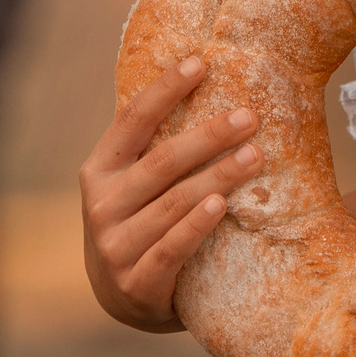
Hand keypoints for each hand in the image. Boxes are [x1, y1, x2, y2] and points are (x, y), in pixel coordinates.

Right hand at [79, 55, 263, 330]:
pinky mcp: (137, 282)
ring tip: (255, 156)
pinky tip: (222, 204)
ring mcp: (116, 246)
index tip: (201, 61)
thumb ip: (155, 143)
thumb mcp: (133, 181)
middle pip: (163, 161)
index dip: (165, 89)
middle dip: (209, 135)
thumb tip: (204, 73)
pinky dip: (197, 224)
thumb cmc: (141, 218)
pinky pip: (172, 247)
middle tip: (250, 116)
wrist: (124, 295)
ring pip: (175, 202)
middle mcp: (101, 205)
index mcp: (100, 169)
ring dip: (218, 176)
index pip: (132, 120)